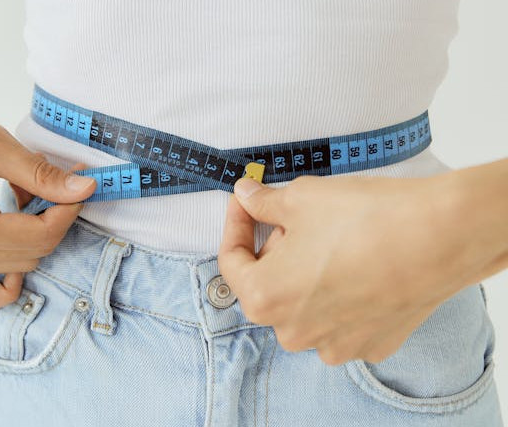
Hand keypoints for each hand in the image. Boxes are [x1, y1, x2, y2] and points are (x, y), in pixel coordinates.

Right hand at [0, 78, 95, 313]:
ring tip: (23, 200)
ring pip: (15, 269)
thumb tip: (85, 189)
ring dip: (32, 238)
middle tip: (50, 185)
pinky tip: (16, 252)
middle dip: (53, 220)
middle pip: (32, 254)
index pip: (41, 236)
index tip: (81, 186)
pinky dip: (3, 283)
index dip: (69, 211)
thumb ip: (41, 174)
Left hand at [218, 173, 496, 365]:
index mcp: (265, 298)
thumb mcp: (300, 198)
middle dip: (277, 250)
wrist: (440, 236)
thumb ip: (262, 203)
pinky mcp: (370, 344)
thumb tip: (245, 196)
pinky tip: (360, 267)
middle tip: (299, 218)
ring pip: (304, 304)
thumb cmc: (363, 217)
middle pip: (269, 285)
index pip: (231, 261)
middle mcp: (293, 332)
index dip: (235, 224)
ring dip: (308, 275)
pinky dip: (342, 294)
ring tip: (333, 243)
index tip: (244, 203)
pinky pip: (341, 318)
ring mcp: (333, 344)